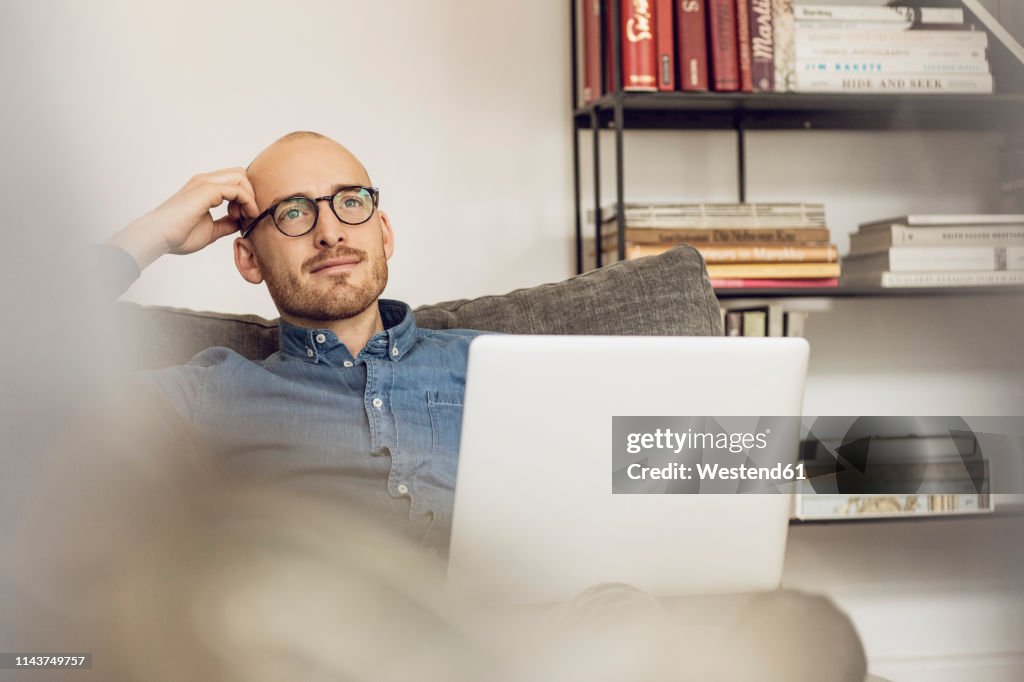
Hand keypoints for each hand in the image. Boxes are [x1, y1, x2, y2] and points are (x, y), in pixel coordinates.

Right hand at [107, 168, 258, 269]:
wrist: (158, 237)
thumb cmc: (178, 235)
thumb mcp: (211, 229)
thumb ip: (226, 223)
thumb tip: (240, 222)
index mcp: (204, 188)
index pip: (234, 181)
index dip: (245, 197)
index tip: (242, 218)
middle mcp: (205, 181)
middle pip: (240, 174)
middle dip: (250, 193)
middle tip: (245, 215)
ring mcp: (205, 183)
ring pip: (241, 177)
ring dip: (250, 197)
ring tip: (244, 216)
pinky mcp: (206, 190)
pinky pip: (237, 189)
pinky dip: (247, 201)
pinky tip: (244, 216)